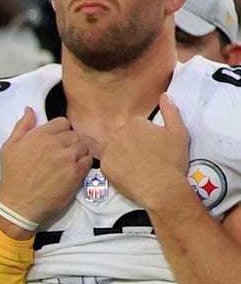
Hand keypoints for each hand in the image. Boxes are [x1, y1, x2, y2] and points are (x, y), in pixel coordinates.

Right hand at [0, 108, 93, 226]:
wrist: (18, 204)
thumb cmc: (12, 176)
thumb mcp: (9, 148)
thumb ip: (22, 126)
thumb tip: (29, 109)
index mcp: (39, 135)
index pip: (63, 122)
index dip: (60, 132)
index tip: (56, 142)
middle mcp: (54, 144)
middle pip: (74, 134)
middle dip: (69, 143)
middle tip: (62, 154)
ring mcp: (67, 158)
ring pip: (83, 146)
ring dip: (78, 153)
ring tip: (68, 162)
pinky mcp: (76, 173)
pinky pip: (88, 160)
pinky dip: (83, 164)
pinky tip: (73, 170)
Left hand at [97, 97, 195, 214]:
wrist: (162, 187)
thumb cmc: (172, 160)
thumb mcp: (179, 131)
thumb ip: (170, 111)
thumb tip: (164, 95)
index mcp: (135, 123)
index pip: (137, 125)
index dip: (147, 136)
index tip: (154, 146)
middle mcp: (118, 134)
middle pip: (124, 136)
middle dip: (134, 144)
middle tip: (147, 157)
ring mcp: (109, 151)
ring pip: (116, 148)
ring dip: (124, 154)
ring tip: (138, 165)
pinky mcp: (104, 166)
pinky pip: (109, 163)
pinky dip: (117, 167)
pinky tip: (129, 172)